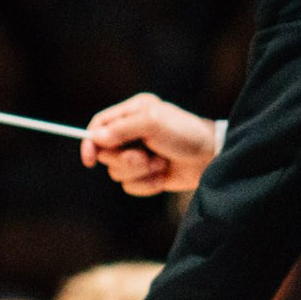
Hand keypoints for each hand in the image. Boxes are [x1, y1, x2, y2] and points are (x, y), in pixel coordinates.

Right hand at [82, 94, 217, 196]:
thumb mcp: (153, 123)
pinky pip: (130, 186)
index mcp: (132, 113)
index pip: (99, 125)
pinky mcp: (145, 174)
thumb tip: (94, 138)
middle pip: (105, 153)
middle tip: (144, 157)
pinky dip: (147, 184)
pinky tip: (163, 176)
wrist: (211, 158)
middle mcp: (131, 133)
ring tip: (160, 164)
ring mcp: (138, 155)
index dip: (90, 141)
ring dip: (140, 172)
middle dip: (125, 160)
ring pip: (117, 172)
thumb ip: (122, 128)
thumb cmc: (185, 134)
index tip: (90, 159)